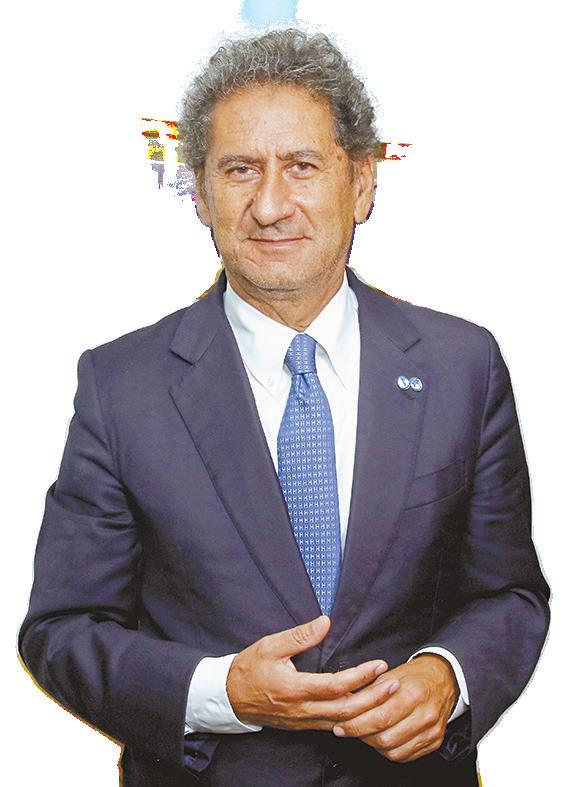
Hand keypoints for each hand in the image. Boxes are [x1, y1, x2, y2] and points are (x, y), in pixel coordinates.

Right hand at [226, 615, 395, 730]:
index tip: (379, 665)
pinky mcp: (303, 725)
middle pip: (346, 711)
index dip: (360, 676)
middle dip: (374, 699)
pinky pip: (334, 727)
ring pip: (342, 723)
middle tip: (394, 684)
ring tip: (387, 696)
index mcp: (294, 688)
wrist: (229, 697)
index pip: (336, 686)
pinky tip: (366, 711)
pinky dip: (353, 720)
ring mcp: (304, 721)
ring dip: (367, 711)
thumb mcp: (270, 645)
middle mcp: (302, 710)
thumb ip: (299, 635)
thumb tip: (325, 622)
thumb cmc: (248, 668)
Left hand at [333, 654, 458, 761]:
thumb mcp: (389, 675)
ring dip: (374, 745)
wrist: (442, 679)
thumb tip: (344, 706)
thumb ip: (368, 693)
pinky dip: (389, 750)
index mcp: (413, 693)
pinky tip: (381, 738)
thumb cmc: (413, 676)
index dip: (356, 725)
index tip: (340, 726)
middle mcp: (425, 714)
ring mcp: (432, 731)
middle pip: (386, 737)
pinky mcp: (434, 742)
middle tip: (347, 730)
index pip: (380, 717)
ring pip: (394, 750)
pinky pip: (406, 755)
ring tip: (364, 733)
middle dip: (362, 736)